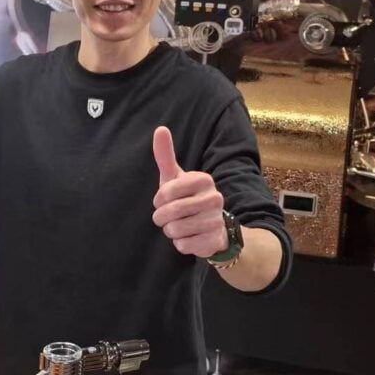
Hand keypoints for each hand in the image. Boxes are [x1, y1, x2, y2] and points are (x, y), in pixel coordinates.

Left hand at [151, 126, 227, 258]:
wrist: (213, 228)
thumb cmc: (187, 198)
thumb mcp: (176, 177)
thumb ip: (166, 155)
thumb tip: (160, 129)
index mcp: (204, 179)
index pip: (166, 192)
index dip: (159, 200)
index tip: (165, 200)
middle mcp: (214, 198)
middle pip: (169, 213)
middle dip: (162, 218)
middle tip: (168, 217)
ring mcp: (216, 220)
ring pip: (174, 230)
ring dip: (171, 231)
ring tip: (180, 226)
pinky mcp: (214, 241)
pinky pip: (182, 245)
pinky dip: (181, 244)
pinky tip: (190, 237)